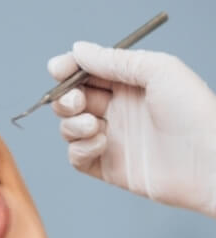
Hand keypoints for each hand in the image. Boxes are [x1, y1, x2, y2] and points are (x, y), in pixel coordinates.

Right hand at [48, 41, 215, 216]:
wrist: (207, 163)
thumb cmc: (194, 114)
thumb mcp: (158, 71)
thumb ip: (114, 60)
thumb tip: (79, 50)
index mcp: (129, 85)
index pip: (88, 74)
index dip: (68, 70)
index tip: (57, 69)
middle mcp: (118, 111)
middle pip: (72, 101)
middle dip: (65, 99)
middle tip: (76, 101)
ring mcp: (111, 139)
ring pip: (69, 128)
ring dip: (72, 125)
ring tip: (93, 126)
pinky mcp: (107, 166)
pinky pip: (76, 157)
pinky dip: (80, 149)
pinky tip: (100, 144)